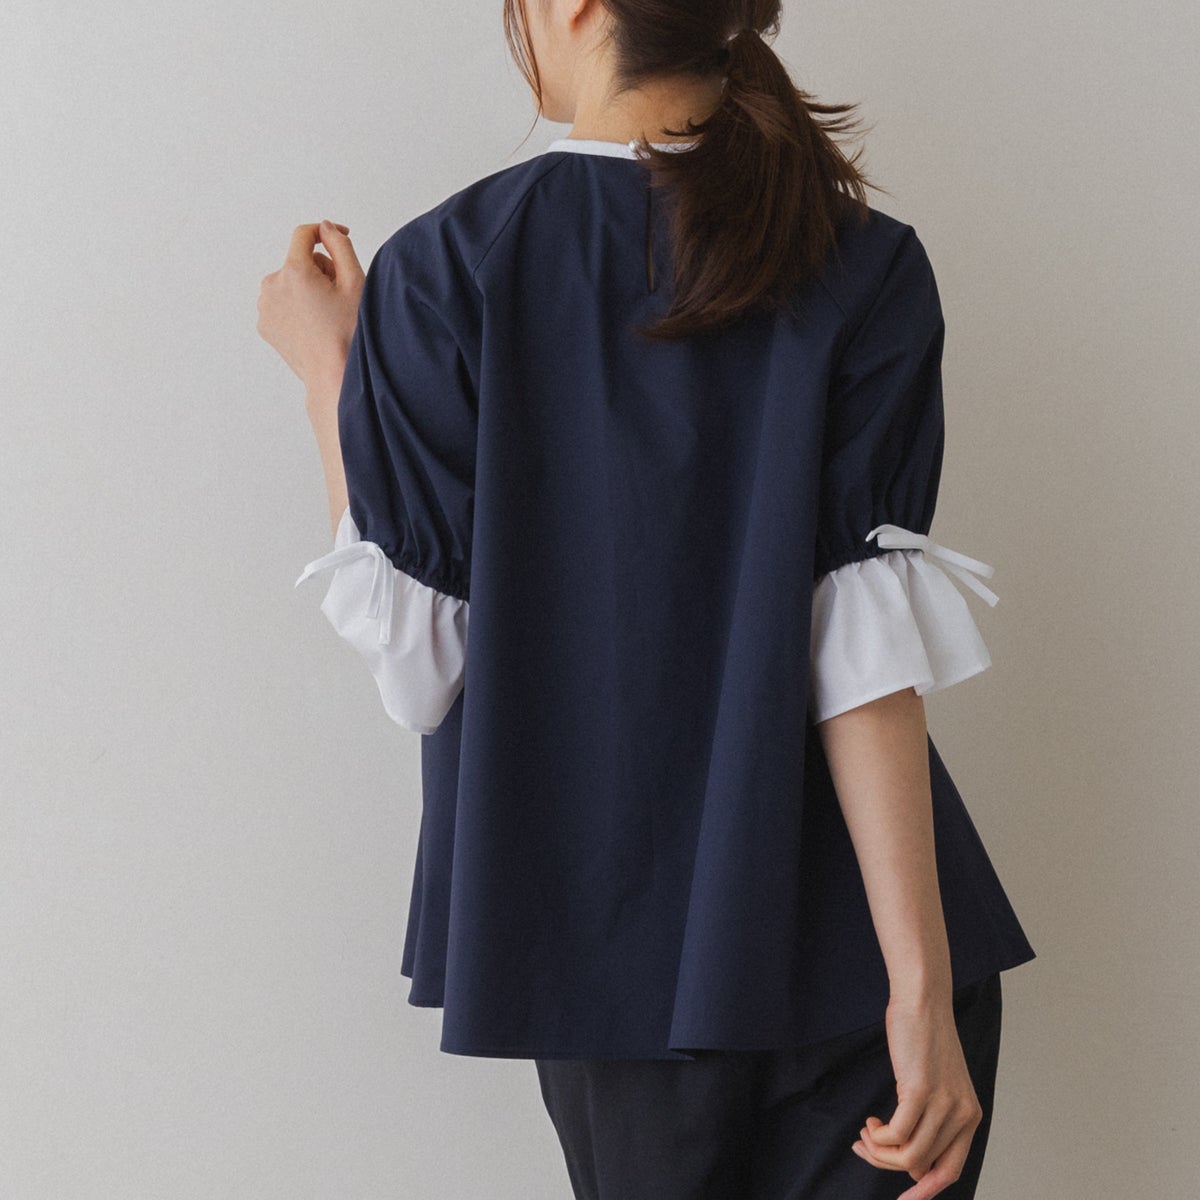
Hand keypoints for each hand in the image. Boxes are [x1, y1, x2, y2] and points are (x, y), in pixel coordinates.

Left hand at [257, 220, 364, 389]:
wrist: (333, 376)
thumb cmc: (348, 334)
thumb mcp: (355, 283)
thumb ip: (340, 246)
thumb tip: (326, 228)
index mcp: (294, 271)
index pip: (304, 234)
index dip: (325, 232)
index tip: (340, 237)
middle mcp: (272, 285)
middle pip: (298, 261)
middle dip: (319, 272)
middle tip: (339, 297)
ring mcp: (265, 307)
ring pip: (289, 283)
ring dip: (307, 290)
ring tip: (326, 315)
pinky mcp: (264, 325)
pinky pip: (282, 303)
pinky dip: (296, 308)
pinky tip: (313, 326)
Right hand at [850, 992, 983, 1199]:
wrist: (922, 1001)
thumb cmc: (923, 1040)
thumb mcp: (935, 1086)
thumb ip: (931, 1122)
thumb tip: (915, 1166)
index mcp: (970, 1117)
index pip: (950, 1171)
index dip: (925, 1190)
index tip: (904, 1199)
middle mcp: (962, 1115)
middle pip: (923, 1166)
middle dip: (888, 1165)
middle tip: (865, 1148)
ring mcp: (943, 1104)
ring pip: (909, 1156)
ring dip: (879, 1151)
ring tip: (865, 1133)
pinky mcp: (921, 1091)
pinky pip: (897, 1135)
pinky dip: (878, 1137)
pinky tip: (870, 1122)